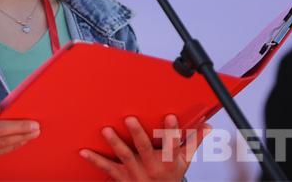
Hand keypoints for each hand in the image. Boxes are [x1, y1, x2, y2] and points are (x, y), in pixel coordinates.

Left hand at [79, 115, 210, 180]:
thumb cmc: (169, 177)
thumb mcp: (184, 161)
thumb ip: (193, 142)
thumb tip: (207, 126)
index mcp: (169, 161)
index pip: (173, 144)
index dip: (171, 131)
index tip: (170, 116)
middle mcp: (152, 167)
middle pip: (145, 149)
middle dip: (137, 134)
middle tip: (129, 119)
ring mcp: (136, 173)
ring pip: (125, 157)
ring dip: (115, 143)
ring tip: (106, 130)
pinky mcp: (122, 177)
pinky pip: (107, 168)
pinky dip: (95, 160)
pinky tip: (84, 151)